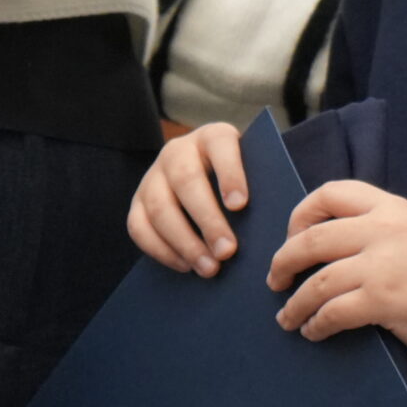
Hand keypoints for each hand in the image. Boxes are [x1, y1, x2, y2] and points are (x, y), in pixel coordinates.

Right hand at [128, 122, 248, 276]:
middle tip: (228, 251)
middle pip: (186, 181)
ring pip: (159, 207)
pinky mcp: (137, 201)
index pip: (220, 144)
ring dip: (185, 242)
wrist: (205, 182)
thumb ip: (259, 191)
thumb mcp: (251, 174)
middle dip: (207, 220)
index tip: (240, 205)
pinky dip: (161, 250)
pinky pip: (139, 226)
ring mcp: (153, 175)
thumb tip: (269, 227)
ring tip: (209, 268)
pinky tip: (186, 266)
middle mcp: (178, 151)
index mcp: (213, 137)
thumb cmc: (239, 184)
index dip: (229, 173)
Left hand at [267, 180, 406, 359]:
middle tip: (275, 280)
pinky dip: (316, 323)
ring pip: (317, 279)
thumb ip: (379, 233)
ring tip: (286, 317)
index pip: (331, 192)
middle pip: (312, 237)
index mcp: (391, 207)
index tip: (292, 235)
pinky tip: (312, 331)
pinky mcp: (385, 300)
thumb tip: (331, 255)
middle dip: (284, 260)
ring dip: (294, 302)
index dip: (301, 213)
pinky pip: (333, 312)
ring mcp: (383, 264)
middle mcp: (383, 229)